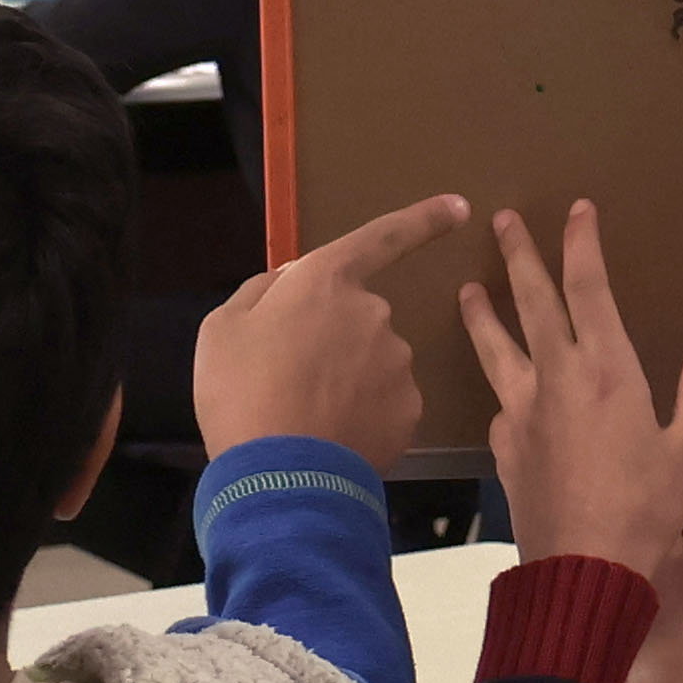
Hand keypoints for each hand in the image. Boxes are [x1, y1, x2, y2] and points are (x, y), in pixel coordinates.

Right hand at [198, 194, 470, 472]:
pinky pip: (386, 402)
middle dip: (333, 341)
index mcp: (327, 281)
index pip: (383, 237)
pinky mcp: (410, 409)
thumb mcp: (222, 328)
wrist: (277, 477)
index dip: (423, 219)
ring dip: (348, 380)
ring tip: (307, 414)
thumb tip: (287, 283)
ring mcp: (398, 363)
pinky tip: (333, 435)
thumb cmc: (239, 393)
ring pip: (374, 362)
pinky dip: (364, 415)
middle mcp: (375, 314)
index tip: (459, 206)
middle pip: (358, 317)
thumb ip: (261, 293)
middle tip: (290, 379)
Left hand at [458, 201, 682, 581]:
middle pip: (532, 302)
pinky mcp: (506, 448)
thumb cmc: (646, 508)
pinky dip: (497, 386)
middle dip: (519, 256)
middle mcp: (557, 379)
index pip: (587, 287)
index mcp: (606, 369)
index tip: (576, 210)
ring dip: (482, 314)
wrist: (585, 567)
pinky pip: (499, 404)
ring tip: (467, 291)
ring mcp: (523, 413)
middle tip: (502, 221)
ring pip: (496, 348)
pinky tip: (499, 390)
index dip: (581, 243)